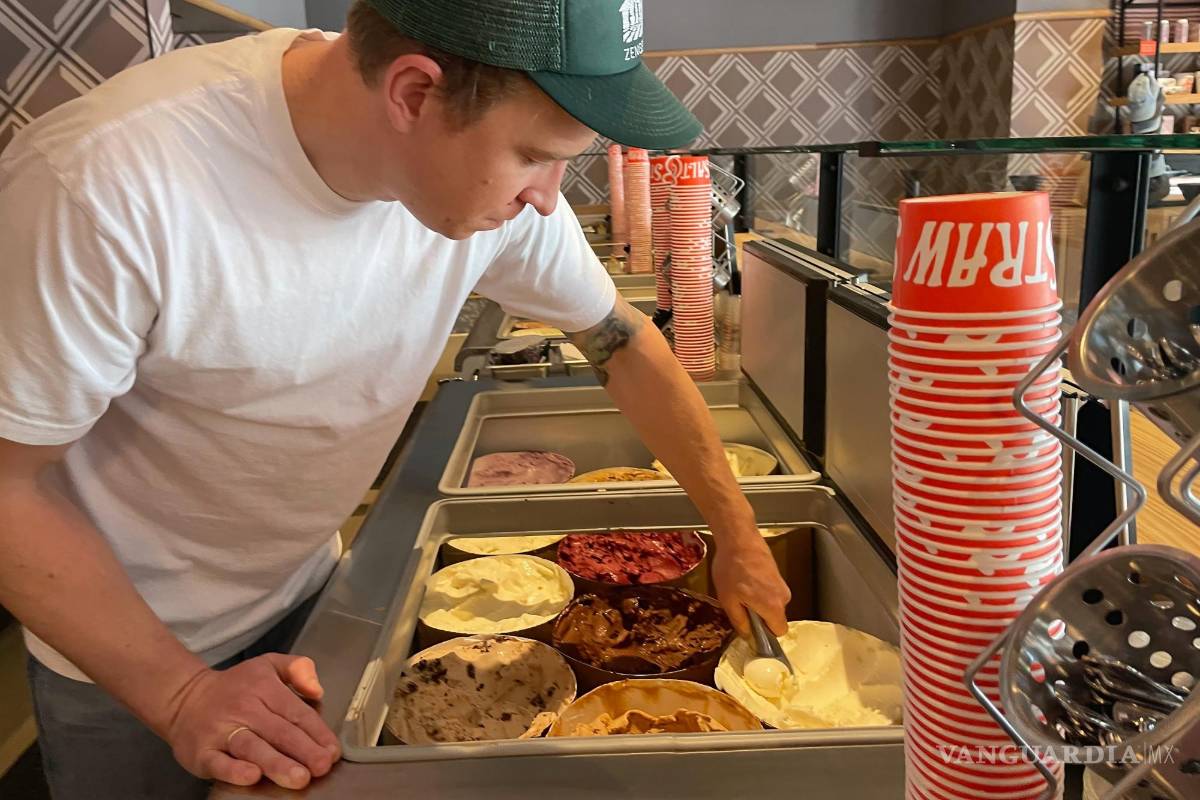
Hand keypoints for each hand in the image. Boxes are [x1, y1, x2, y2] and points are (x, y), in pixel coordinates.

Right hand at [160, 654, 341, 789]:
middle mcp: (244, 709)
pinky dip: (234, 770)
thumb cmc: (234, 687)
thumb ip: (298, 668)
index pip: (297, 712)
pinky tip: (252, 776)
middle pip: (279, 732)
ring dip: (277, 763)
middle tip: (321, 766)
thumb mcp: (268, 664)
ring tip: (298, 777)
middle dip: (304, 751)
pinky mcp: (202, 752)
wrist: (183, 698)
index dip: (317, 732)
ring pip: (253, 748)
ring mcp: (222, 731)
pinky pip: (219, 762)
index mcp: (264, 688)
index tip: (332, 750)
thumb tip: (317, 690)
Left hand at [710, 529, 790, 636]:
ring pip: (772, 604)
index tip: (751, 628)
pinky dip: (760, 591)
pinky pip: (771, 592)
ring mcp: (782, 584)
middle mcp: (783, 596)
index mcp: (773, 607)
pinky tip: (744, 580)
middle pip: (775, 618)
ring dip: (758, 602)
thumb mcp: (728, 600)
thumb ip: (740, 622)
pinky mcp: (778, 574)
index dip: (765, 634)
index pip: (779, 632)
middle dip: (760, 616)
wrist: (739, 538)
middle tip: (739, 605)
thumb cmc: (732, 569)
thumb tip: (747, 635)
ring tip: (740, 589)